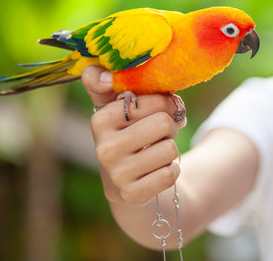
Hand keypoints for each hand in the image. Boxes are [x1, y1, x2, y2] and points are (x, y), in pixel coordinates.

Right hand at [81, 66, 185, 205]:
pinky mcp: (131, 195)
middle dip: (171, 127)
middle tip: (162, 133)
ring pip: (170, 150)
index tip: (164, 108)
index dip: (167, 103)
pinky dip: (171, 171)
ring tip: (156, 152)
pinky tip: (157, 171)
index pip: (153, 101)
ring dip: (171, 150)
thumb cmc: (130, 134)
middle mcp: (104, 147)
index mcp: (101, 119)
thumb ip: (108, 83)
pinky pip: (170, 174)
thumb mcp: (119, 106)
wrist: (128, 182)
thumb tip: (105, 76)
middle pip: (164, 124)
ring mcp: (116, 174)